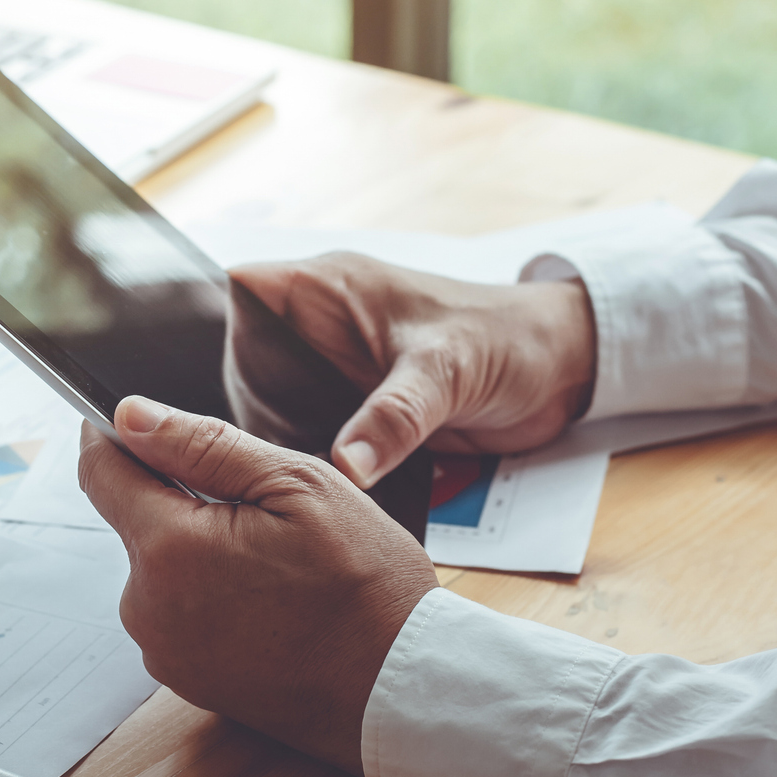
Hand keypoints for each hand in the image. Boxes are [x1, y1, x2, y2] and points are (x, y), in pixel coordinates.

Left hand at [78, 397, 437, 772]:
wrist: (402, 690)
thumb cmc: (366, 586)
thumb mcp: (297, 486)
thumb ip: (203, 444)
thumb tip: (130, 416)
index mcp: (168, 550)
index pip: (101, 473)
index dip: (111, 435)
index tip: (126, 420)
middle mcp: (148, 608)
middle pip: (138, 522)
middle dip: (184, 500)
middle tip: (262, 508)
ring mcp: (166, 652)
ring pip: (163, 569)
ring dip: (202, 551)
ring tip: (279, 564)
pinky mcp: (187, 680)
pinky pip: (182, 614)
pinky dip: (214, 596)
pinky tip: (274, 602)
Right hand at [232, 254, 595, 484]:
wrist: (560, 373)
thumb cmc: (508, 342)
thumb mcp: (448, 373)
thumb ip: (395, 415)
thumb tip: (346, 464)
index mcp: (330, 287)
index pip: (243, 289)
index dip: (220, 327)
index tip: (216, 382)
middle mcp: (322, 324)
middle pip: (245, 362)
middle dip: (249, 406)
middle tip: (256, 455)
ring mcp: (335, 368)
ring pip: (271, 403)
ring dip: (277, 438)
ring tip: (280, 480)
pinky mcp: (353, 407)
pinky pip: (309, 432)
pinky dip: (310, 459)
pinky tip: (313, 489)